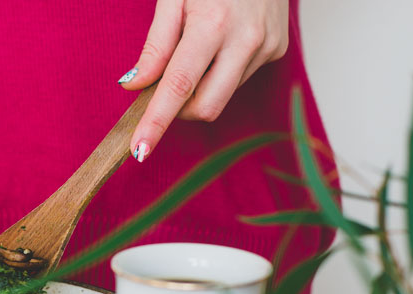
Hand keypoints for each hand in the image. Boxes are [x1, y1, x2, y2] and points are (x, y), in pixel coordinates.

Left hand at [119, 0, 288, 162]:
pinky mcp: (278, 48)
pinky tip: (222, 42)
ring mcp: (266, 46)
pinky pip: (238, 79)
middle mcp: (245, 40)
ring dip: (200, 87)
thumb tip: (135, 85)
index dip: (156, 122)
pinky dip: (220, 72)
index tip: (140, 150)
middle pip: (206, 106)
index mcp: (213, 24)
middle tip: (163, 92)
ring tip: (198, 50)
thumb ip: (156, 45)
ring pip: (222, 95)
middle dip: (180, 110)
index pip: (178, 87)